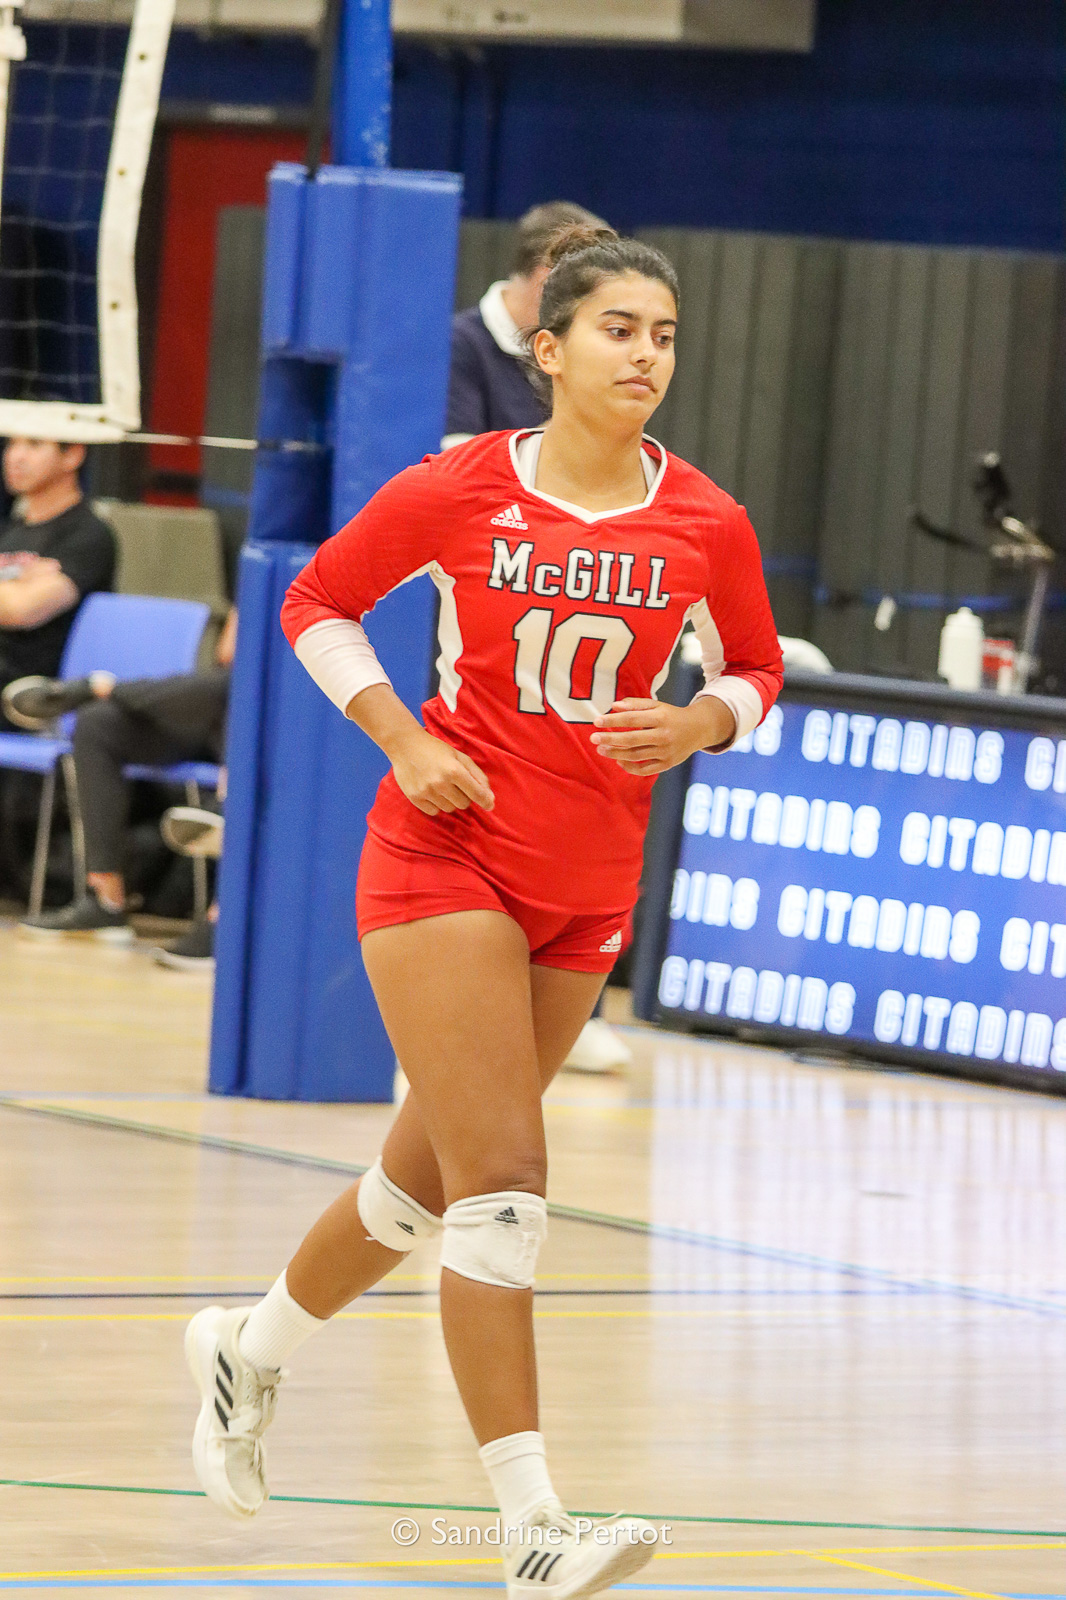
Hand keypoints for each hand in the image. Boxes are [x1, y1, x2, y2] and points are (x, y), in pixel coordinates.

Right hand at [389, 726, 494, 817]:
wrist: (404, 745)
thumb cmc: (436, 749)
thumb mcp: (459, 756)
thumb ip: (477, 775)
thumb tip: (489, 798)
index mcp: (454, 770)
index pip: (476, 793)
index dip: (486, 801)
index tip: (490, 806)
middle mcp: (440, 783)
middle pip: (463, 804)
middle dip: (464, 796)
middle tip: (455, 784)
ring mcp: (426, 792)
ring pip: (449, 809)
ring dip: (449, 800)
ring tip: (441, 785)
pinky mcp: (415, 798)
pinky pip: (434, 812)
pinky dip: (436, 804)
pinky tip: (431, 791)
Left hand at [590, 696, 735, 776]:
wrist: (699, 729)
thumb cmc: (671, 715)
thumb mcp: (657, 705)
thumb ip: (635, 704)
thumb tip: (613, 706)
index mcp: (661, 717)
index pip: (632, 720)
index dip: (613, 721)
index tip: (596, 721)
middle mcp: (664, 735)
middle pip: (632, 740)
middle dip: (610, 739)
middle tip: (593, 739)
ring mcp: (666, 752)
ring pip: (636, 756)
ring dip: (616, 754)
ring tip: (601, 750)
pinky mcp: (668, 764)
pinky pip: (645, 770)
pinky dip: (630, 767)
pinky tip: (618, 760)